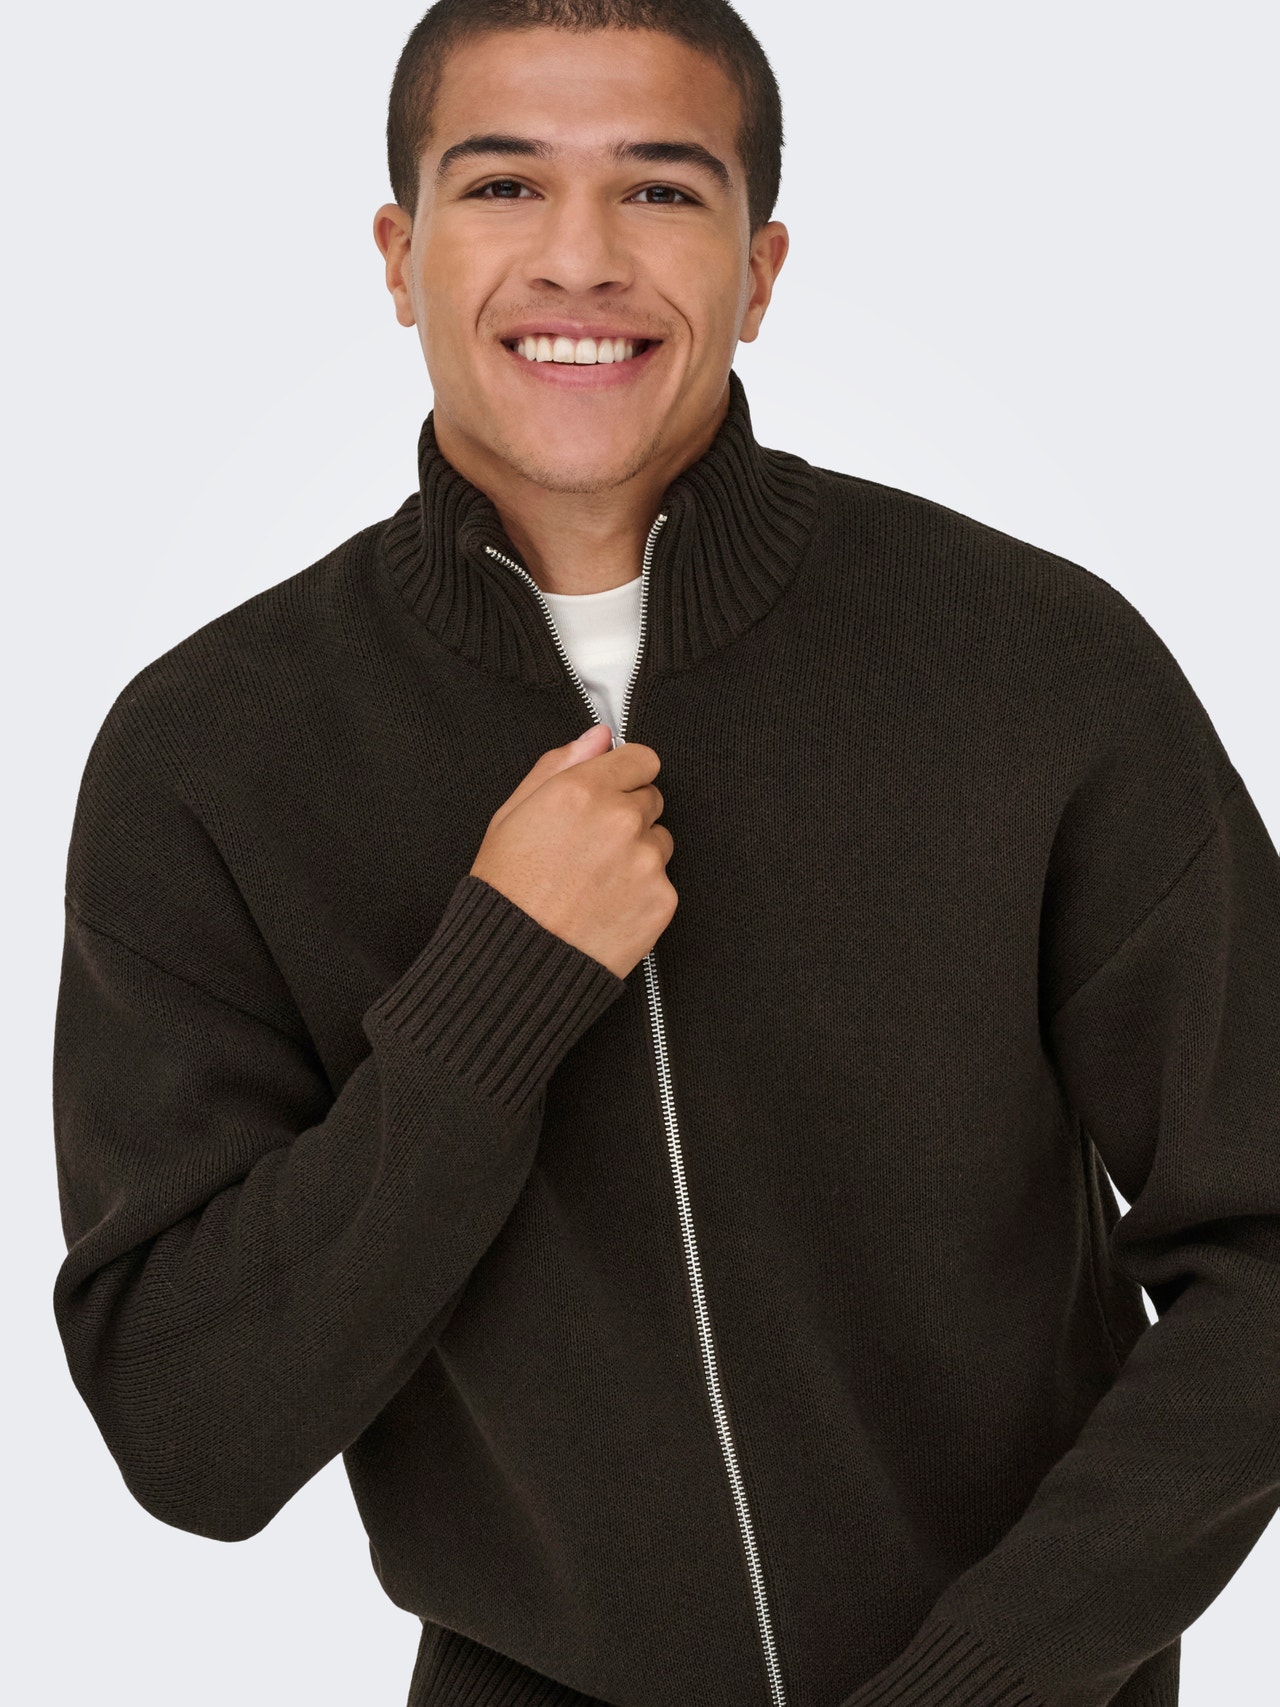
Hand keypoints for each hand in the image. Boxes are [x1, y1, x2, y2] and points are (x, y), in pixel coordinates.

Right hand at [469, 722, 676, 979]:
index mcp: (581, 790)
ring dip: (637, 854)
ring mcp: (645, 860)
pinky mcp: (662, 899)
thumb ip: (557, 766)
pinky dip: (642, 892)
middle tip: (590, 848)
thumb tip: (596, 737)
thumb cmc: (505, 894)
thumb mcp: (510, 816)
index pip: (641, 757)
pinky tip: (605, 906)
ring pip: (659, 840)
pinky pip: (663, 881)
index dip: (623, 775)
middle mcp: (620, 819)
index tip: (612, 791)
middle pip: (651, 798)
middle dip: (627, 815)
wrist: (516, 966)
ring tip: (594, 882)